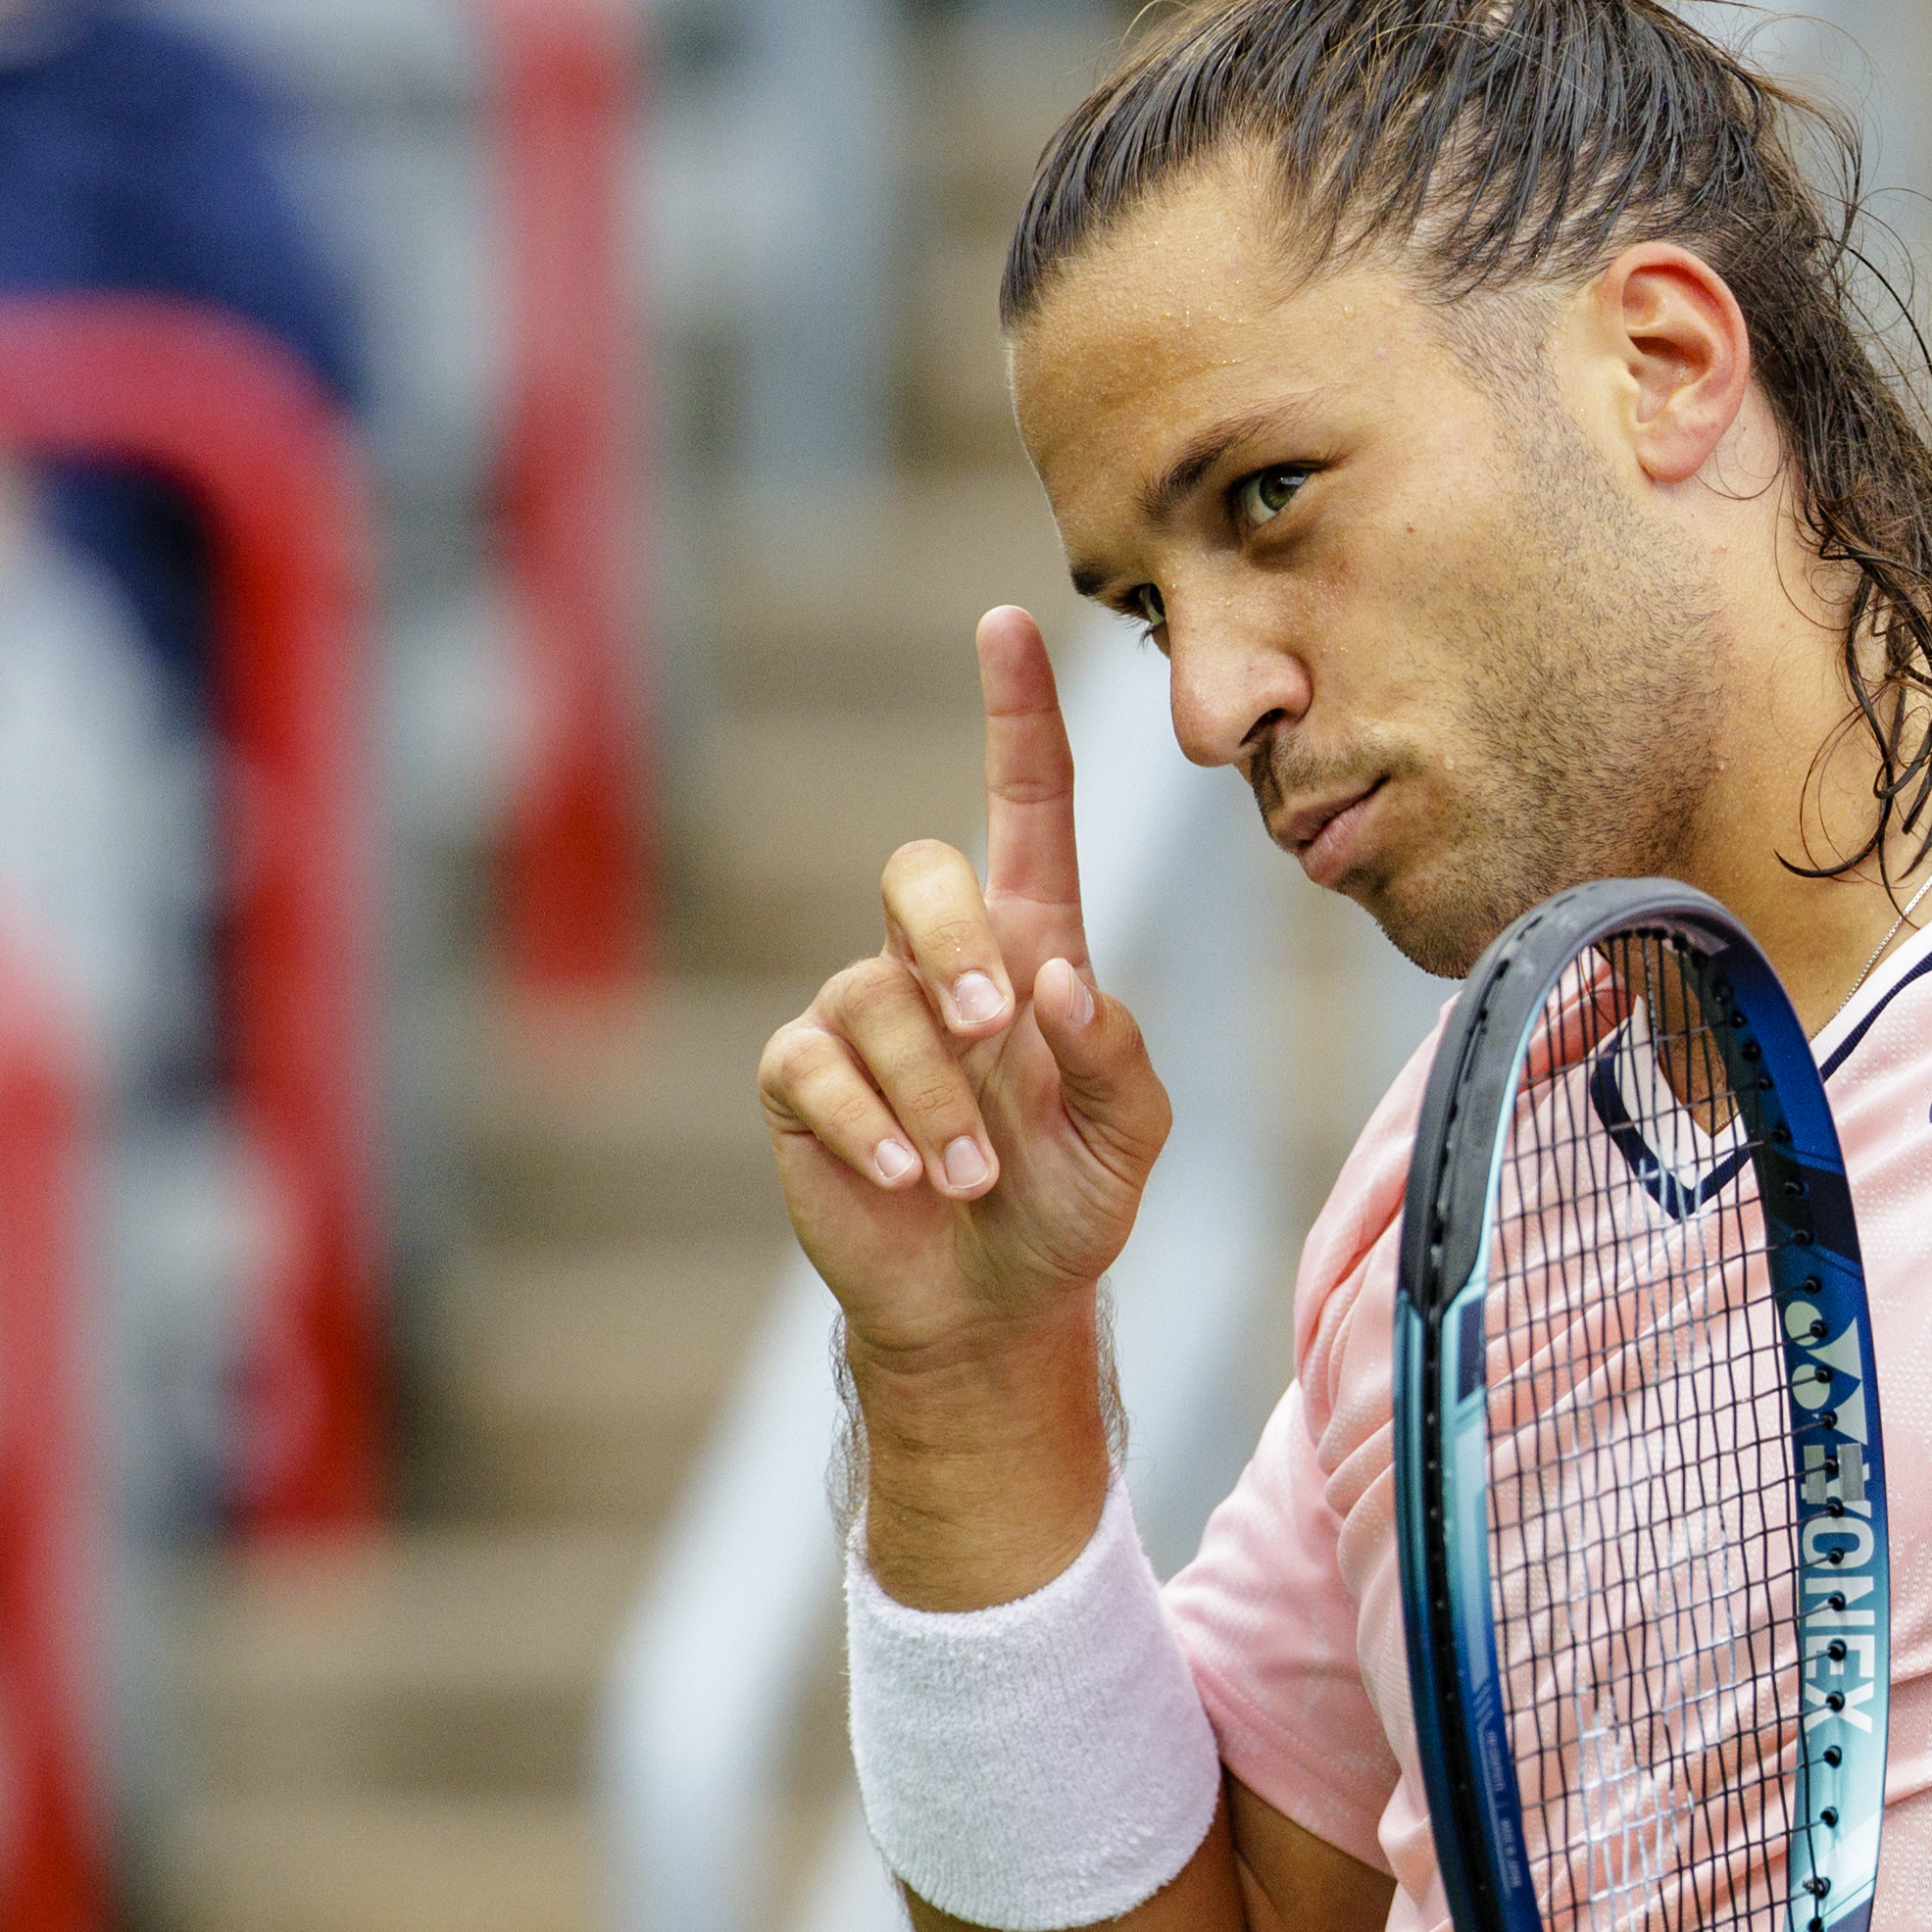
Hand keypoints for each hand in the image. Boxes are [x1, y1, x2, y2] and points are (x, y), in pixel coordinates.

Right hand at [757, 608, 1169, 1367]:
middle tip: (995, 1034)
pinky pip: (815, 1066)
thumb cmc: (1067, 1205)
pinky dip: (867, 1123)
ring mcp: (861, 1015)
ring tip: (971, 1178)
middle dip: (953, 944)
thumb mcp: (1130, 1137)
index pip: (1026, 804)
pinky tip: (905, 1175)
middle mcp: (938, 961)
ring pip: (875, 998)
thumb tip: (1056, 977)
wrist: (988, 1307)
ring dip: (935, 1097)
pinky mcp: (801, 1079)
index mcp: (1031, 944)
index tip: (1006, 623)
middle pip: (919, 873)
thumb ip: (1117, 1055)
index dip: (1017, 714)